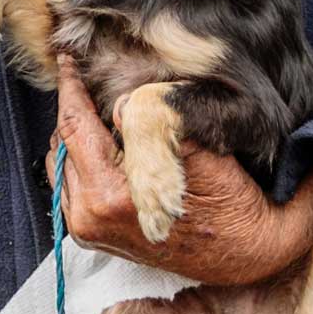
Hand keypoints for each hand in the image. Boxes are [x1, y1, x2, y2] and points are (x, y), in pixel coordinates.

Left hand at [47, 58, 312, 286]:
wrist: (250, 255)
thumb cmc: (232, 203)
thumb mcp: (201, 154)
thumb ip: (154, 123)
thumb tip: (119, 100)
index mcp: (110, 195)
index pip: (74, 124)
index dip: (71, 87)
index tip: (68, 59)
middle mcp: (90, 216)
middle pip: (62, 142)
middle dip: (74, 109)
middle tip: (88, 80)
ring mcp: (89, 229)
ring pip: (62, 162)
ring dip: (77, 135)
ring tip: (100, 112)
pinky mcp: (94, 235)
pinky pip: (70, 183)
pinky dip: (82, 159)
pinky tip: (106, 144)